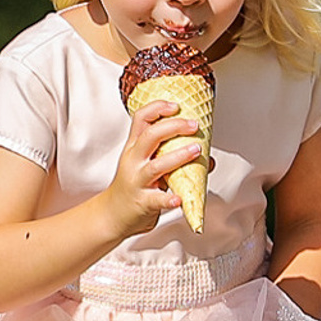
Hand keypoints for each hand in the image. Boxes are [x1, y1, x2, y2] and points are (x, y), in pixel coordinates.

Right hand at [103, 93, 205, 235]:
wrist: (112, 214)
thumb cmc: (133, 187)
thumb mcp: (147, 166)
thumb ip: (174, 157)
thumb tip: (208, 157)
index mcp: (134, 148)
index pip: (141, 119)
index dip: (158, 108)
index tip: (176, 106)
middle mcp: (133, 161)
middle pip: (149, 136)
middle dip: (173, 127)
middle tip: (194, 126)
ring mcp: (137, 181)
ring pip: (155, 166)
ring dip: (178, 157)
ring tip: (196, 151)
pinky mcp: (142, 202)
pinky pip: (156, 200)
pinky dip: (168, 199)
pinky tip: (179, 198)